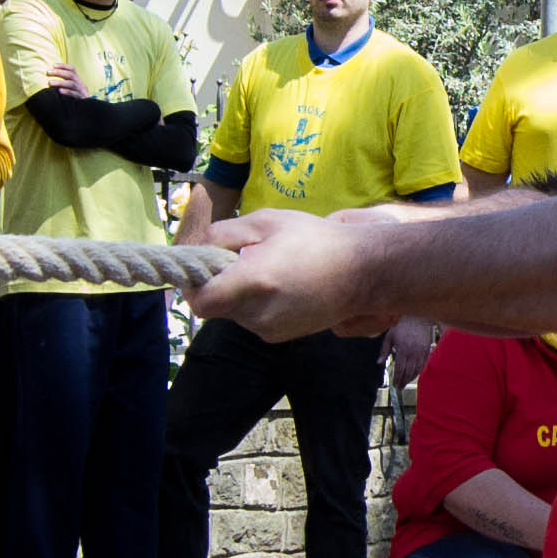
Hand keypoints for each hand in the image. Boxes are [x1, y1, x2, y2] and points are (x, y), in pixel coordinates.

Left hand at [192, 209, 379, 342]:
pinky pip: (252, 318)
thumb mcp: (266, 221)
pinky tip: (281, 284)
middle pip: (215, 304)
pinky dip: (256, 302)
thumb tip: (198, 247)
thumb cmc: (315, 239)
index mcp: (253, 281)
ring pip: (233, 311)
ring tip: (267, 268)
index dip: (193, 283)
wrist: (363, 272)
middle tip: (239, 257)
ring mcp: (269, 329)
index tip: (202, 264)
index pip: (199, 300)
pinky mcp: (280, 336)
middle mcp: (258, 313)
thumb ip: (222, 233)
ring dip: (238, 291)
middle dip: (219, 281)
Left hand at [385, 317, 440, 390]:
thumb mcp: (390, 336)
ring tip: (406, 382)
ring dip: (411, 378)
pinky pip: (423, 364)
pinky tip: (415, 374)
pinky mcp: (427, 351)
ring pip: (417, 370)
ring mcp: (421, 352)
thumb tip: (379, 362)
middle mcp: (413, 353)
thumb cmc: (402, 327)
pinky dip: (419, 371)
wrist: (418, 318)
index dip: (397, 378)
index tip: (395, 384)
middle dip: (404, 381)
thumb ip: (384, 350)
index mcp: (403, 350)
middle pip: (409, 372)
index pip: (400, 369)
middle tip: (400, 387)